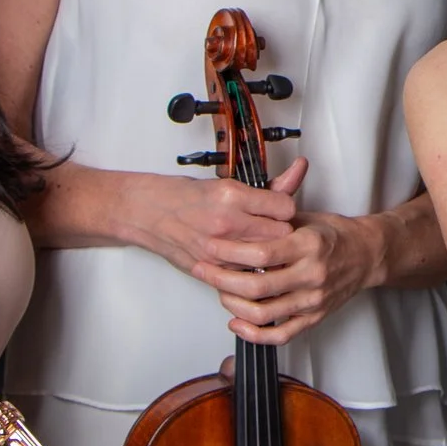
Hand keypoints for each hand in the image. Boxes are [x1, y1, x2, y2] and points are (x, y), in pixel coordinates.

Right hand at [118, 157, 306, 275]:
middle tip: (273, 230)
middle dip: (281, 233)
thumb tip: (299, 171)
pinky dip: (249, 269)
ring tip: (260, 245)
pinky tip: (244, 260)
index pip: (285, 208)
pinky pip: (246, 273)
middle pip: (280, 235)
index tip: (280, 211)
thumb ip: (267, 187)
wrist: (147, 213)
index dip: (286, 210)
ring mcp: (217, 249)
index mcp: (232, 195)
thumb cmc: (184, 196)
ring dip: (267, 254)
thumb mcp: (227, 184)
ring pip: (266, 258)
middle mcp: (226, 222)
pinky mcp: (210, 268)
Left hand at [190, 198, 386, 346]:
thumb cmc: (333, 234)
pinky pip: (280, 335)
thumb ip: (271, 220)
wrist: (367, 255)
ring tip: (219, 291)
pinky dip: (253, 334)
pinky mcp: (314, 318)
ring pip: (263, 314)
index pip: (262, 252)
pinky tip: (237, 322)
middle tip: (202, 269)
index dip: (230, 251)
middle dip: (221, 279)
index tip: (210, 246)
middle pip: (257, 287)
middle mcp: (312, 274)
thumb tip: (235, 218)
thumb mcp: (304, 217)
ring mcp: (313, 300)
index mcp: (309, 245)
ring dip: (233, 305)